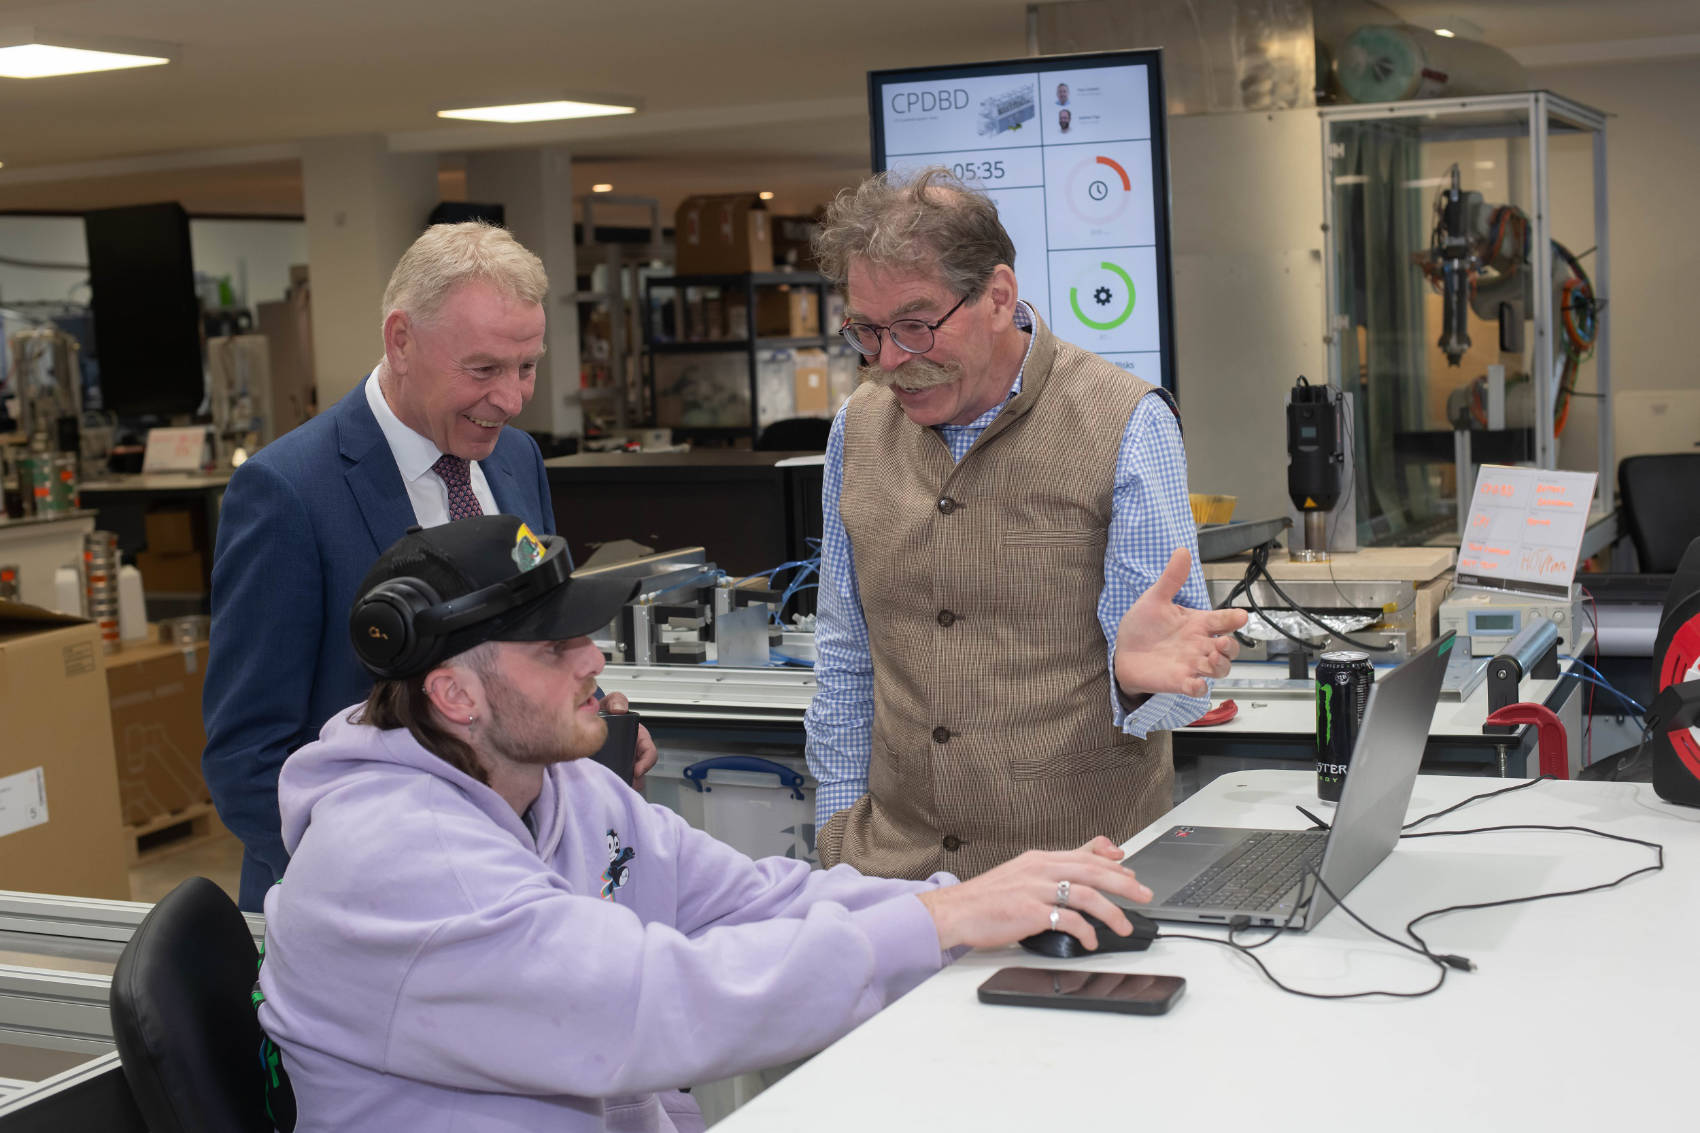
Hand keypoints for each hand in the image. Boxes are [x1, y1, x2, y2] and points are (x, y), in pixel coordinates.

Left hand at [600, 692, 657, 790]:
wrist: (587, 719)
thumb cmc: (604, 713)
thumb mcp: (612, 703)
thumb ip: (617, 701)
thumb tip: (619, 709)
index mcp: (638, 738)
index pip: (650, 754)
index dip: (646, 763)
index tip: (636, 770)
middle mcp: (632, 753)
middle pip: (640, 773)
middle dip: (634, 780)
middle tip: (624, 783)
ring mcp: (621, 763)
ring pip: (628, 781)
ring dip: (622, 784)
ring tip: (612, 785)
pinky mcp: (608, 770)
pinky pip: (613, 782)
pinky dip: (610, 785)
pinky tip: (601, 784)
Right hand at [915, 837, 1154, 950]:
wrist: (954, 911)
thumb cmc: (985, 898)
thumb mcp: (1020, 874)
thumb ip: (1049, 871)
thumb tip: (1070, 874)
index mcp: (1039, 858)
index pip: (1086, 855)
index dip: (1114, 864)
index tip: (1132, 873)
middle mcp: (1040, 869)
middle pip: (1094, 870)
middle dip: (1125, 884)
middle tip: (1145, 896)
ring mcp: (1036, 889)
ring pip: (1087, 894)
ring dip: (1112, 912)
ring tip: (1125, 927)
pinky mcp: (1030, 911)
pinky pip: (1068, 920)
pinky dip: (1086, 932)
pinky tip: (1091, 941)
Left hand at [1114, 548, 1247, 699]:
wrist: (1121, 651)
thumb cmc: (1142, 627)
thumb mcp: (1155, 599)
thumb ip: (1171, 579)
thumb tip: (1181, 551)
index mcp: (1197, 623)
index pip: (1224, 619)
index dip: (1234, 618)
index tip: (1240, 615)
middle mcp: (1199, 645)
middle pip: (1229, 648)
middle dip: (1231, 647)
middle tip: (1221, 642)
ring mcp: (1191, 664)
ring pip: (1220, 669)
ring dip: (1221, 665)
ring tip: (1211, 658)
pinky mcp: (1179, 681)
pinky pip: (1197, 688)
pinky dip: (1199, 688)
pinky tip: (1195, 683)